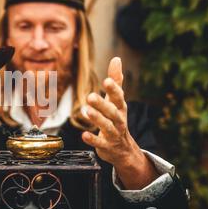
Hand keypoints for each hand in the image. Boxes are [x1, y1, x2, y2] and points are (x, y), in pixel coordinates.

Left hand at [81, 58, 157, 188]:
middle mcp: (119, 120)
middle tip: (90, 96)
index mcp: (120, 107)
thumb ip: (116, 81)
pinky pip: (100, 143)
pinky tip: (83, 135)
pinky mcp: (107, 146)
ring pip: (107, 126)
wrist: (123, 149)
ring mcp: (114, 134)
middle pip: (112, 112)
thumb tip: (116, 59)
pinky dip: (92, 140)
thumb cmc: (117, 119)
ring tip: (85, 111)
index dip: (113, 89)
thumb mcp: (117, 100)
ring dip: (96, 119)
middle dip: (102, 104)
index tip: (107, 81)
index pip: (119, 97)